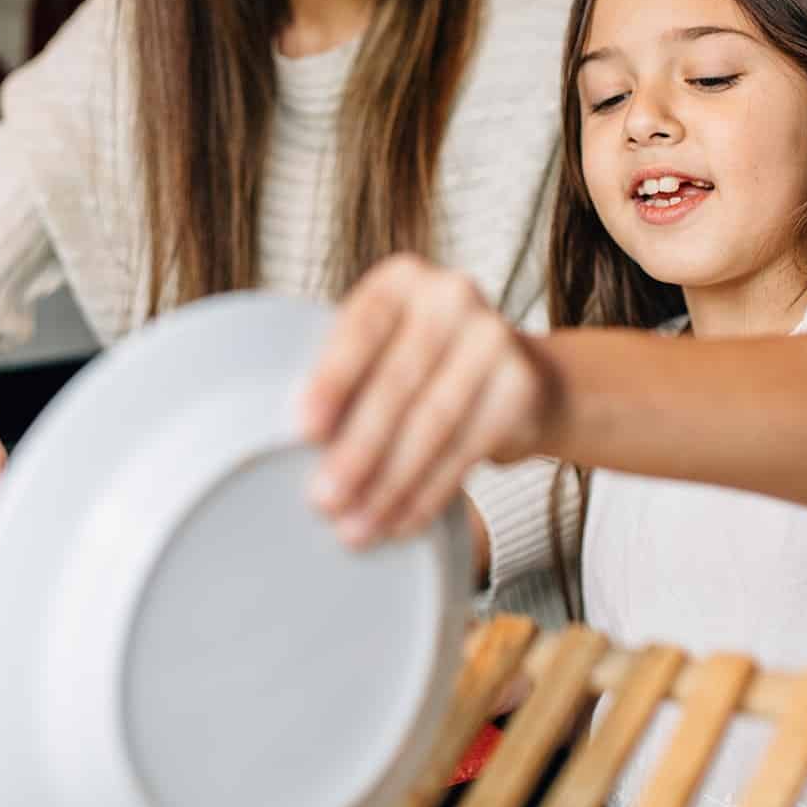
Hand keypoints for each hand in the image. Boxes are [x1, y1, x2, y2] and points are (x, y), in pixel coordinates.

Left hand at [298, 254, 559, 547]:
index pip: (362, 327)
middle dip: (358, 449)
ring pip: (432, 424)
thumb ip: (344, 374)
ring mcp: (494, 338)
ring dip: (389, 484)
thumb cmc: (420, 365)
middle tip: (323, 500)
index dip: (332, 379)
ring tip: (355, 527)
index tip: (303, 430)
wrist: (521, 375)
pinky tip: (399, 523)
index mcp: (401, 279)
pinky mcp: (520, 388)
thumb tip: (286, 445)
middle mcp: (451, 296)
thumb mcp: (383, 347)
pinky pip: (465, 451)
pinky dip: (427, 495)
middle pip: (398, 383)